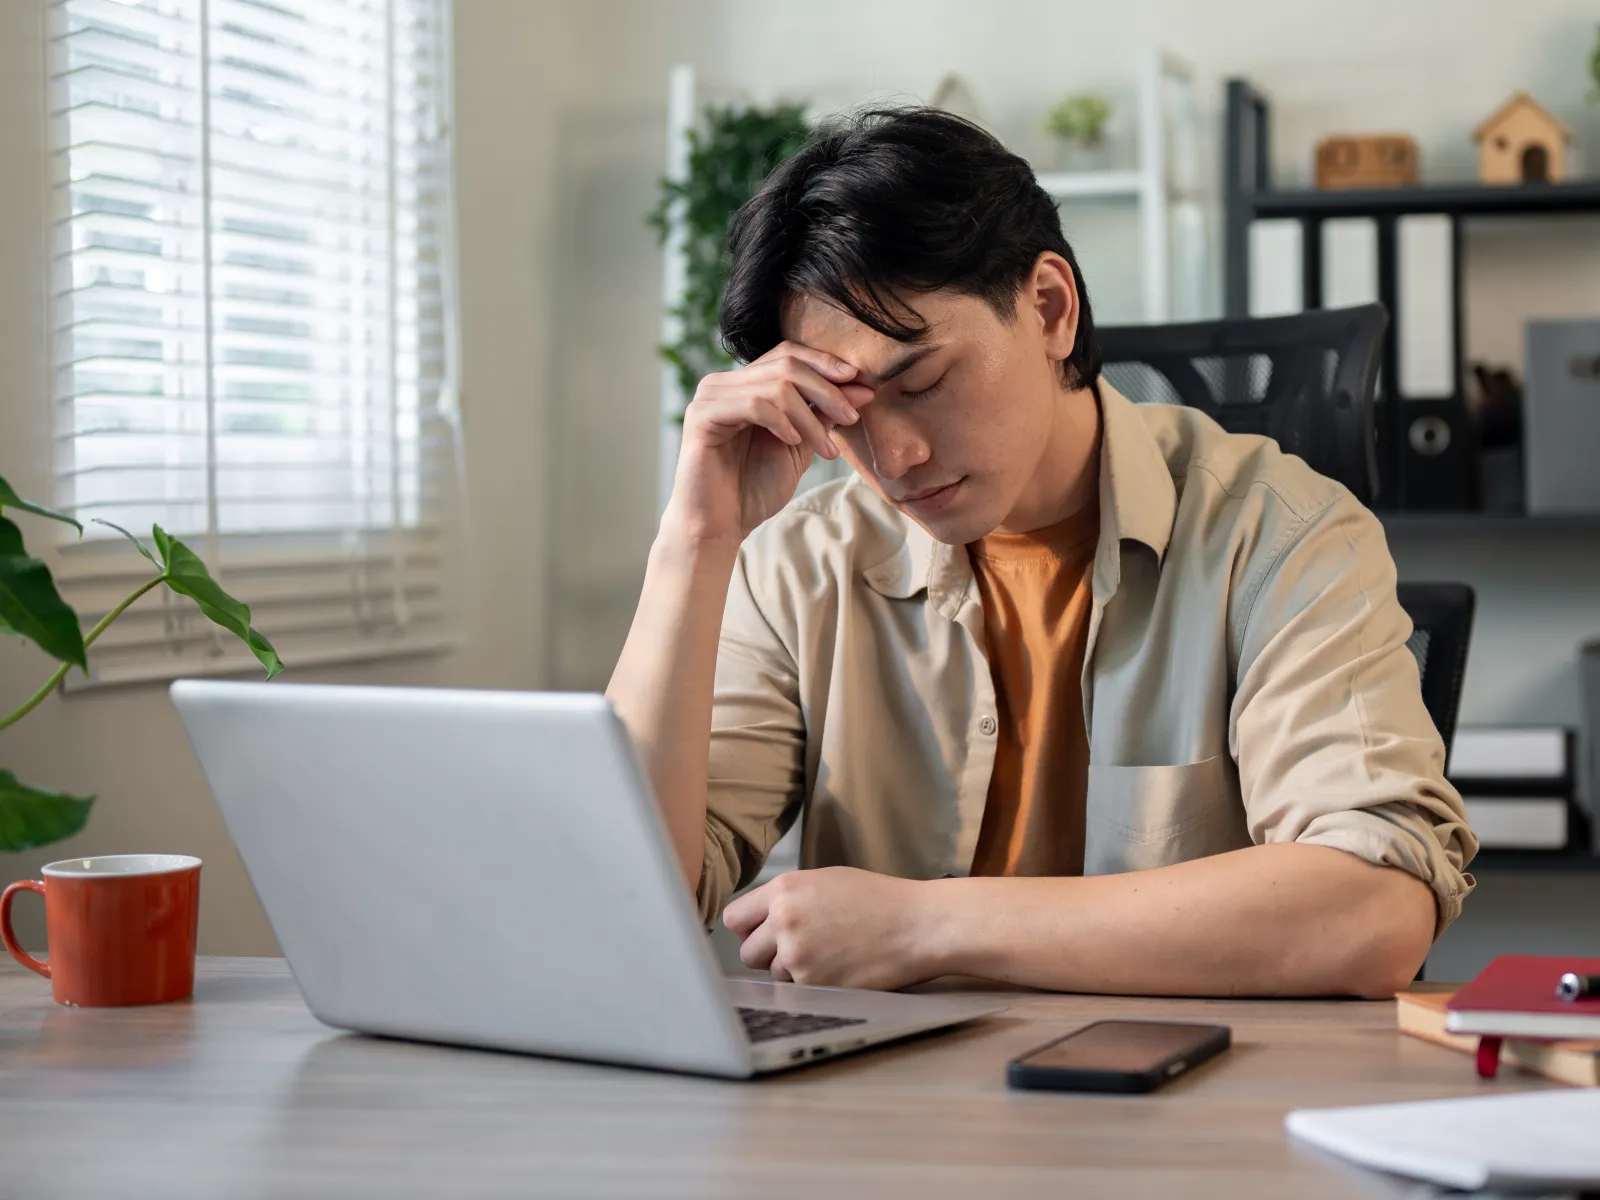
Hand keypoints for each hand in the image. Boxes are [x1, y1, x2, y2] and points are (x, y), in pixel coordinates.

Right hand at [664, 343, 874, 544]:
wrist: (720, 526)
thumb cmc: (754, 489)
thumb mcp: (799, 446)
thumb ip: (822, 415)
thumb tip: (862, 388)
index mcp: (745, 385)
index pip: (789, 355)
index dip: (826, 364)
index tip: (861, 383)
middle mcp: (724, 383)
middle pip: (786, 365)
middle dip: (827, 390)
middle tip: (851, 418)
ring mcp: (710, 397)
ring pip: (775, 386)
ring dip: (810, 417)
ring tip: (826, 448)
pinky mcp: (701, 416)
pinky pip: (753, 404)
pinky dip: (781, 421)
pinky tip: (792, 442)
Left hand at [722, 867, 939, 990]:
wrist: (916, 926)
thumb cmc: (878, 900)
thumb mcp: (825, 881)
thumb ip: (786, 898)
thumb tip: (759, 919)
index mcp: (784, 890)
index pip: (734, 918)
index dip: (747, 928)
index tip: (759, 933)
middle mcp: (783, 921)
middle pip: (747, 952)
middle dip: (766, 954)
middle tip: (796, 948)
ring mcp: (797, 956)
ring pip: (772, 974)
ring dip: (792, 971)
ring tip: (828, 955)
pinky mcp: (813, 985)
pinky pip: (796, 991)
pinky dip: (812, 985)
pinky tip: (838, 969)